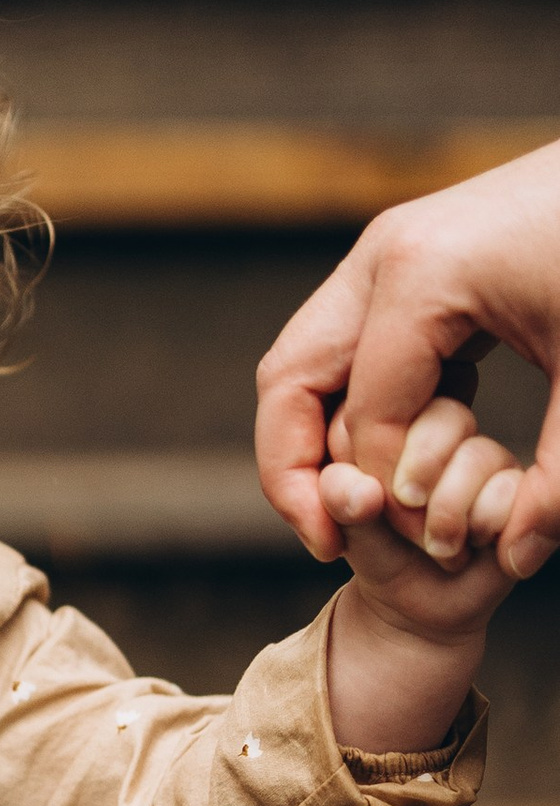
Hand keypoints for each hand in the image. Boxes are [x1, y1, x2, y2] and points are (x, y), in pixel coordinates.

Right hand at [255, 135, 559, 579]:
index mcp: (419, 278)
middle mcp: (382, 255)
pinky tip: (400, 446)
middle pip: (289, 381)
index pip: (365, 417)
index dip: (385, 495)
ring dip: (313, 435)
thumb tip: (517, 558)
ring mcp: (388, 247)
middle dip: (293, 471)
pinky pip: (346, 339)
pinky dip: (349, 397)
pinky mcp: (408, 252)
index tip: (428, 543)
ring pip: (306, 359)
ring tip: (350, 507)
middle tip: (324, 541)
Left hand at [323, 423, 519, 754]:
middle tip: (406, 524)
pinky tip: (472, 546)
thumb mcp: (344, 526)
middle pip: (445, 416)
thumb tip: (364, 491)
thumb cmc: (378, 553)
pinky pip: (510, 489)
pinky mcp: (518, 485)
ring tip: (438, 547)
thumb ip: (339, 498)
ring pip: (480, 454)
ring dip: (450, 514)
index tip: (365, 507)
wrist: (416, 606)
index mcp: (395, 419)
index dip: (376, 462)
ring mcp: (485, 454)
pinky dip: (483, 526)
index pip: (389, 407)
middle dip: (418, 484)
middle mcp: (444, 427)